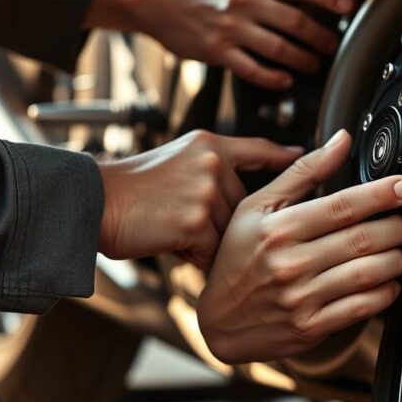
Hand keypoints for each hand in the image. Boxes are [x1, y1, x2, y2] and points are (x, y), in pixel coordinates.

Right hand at [85, 0, 354, 89]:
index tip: (348, 7)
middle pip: (296, 21)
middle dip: (322, 36)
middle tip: (333, 45)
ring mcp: (231, 26)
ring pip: (279, 48)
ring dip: (303, 59)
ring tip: (314, 64)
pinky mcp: (218, 50)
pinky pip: (252, 69)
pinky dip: (273, 77)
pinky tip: (285, 80)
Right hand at [97, 130, 302, 270]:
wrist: (93, 202)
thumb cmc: (130, 187)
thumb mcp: (177, 159)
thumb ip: (213, 165)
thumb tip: (244, 186)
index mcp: (209, 144)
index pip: (258, 150)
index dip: (285, 156)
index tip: (307, 158)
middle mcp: (212, 163)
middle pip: (244, 205)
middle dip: (223, 221)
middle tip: (187, 219)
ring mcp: (206, 191)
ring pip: (231, 230)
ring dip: (211, 240)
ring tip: (176, 229)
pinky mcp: (196, 222)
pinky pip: (214, 251)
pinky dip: (197, 256)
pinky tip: (172, 243)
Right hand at [197, 130, 401, 362]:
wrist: (219, 322)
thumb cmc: (238, 259)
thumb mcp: (257, 207)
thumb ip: (303, 173)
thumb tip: (341, 141)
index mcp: (278, 228)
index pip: (341, 206)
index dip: (380, 195)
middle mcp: (289, 262)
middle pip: (360, 239)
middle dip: (395, 228)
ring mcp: (300, 297)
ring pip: (366, 274)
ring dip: (395, 260)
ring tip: (399, 251)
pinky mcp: (310, 327)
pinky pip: (360, 308)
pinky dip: (385, 294)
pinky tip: (389, 283)